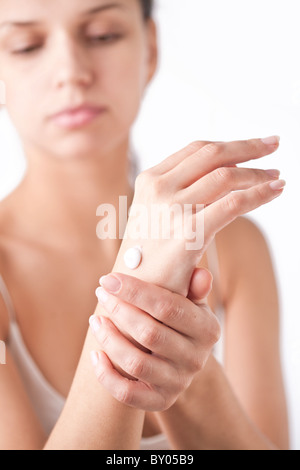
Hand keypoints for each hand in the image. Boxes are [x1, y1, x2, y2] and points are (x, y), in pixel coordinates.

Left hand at [89, 269, 218, 410]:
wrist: (181, 360)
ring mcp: (179, 382)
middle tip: (101, 294)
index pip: (169, 307)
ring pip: (136, 363)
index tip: (108, 279)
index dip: (135, 292)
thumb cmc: (179, 320)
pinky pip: (128, 394)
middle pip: (150, 334)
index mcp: (207, 329)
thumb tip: (201, 275)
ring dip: (110, 339)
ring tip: (96, 320)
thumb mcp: (191, 301)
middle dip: (119, 311)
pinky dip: (106, 375)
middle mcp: (196, 358)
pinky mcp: (161, 401)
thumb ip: (194, 286)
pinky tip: (95, 354)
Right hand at [112, 137, 283, 296]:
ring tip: (277, 175)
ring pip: (226, 176)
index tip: (253, 146)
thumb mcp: (154, 216)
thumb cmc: (146, 258)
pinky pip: (233, 204)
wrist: (128, 293)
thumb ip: (181, 194)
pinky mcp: (188, 233)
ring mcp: (171, 208)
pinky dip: (260, 194)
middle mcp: (158, 188)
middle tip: (273, 144)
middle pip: (212, 154)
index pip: (197, 150)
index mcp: (149, 180)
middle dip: (248, 147)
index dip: (230, 145)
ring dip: (257, 172)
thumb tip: (224, 177)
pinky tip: (277, 190)